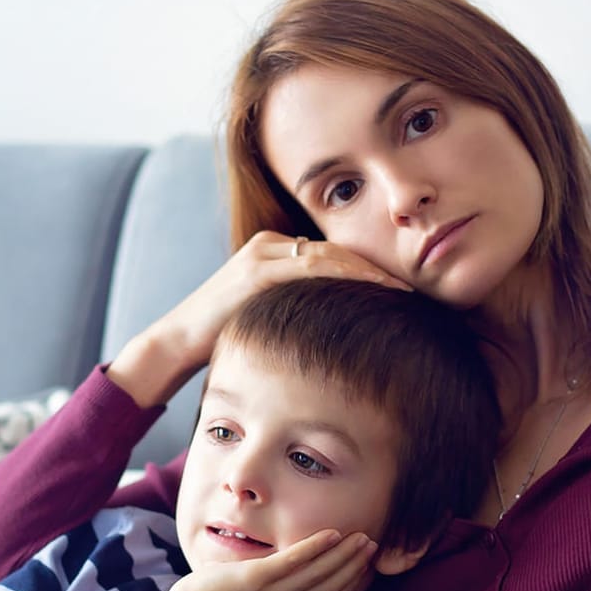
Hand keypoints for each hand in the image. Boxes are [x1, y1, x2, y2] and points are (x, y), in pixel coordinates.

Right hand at [108, 232, 410, 407]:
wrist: (175, 344)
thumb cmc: (221, 340)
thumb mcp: (266, 320)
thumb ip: (295, 314)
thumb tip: (335, 336)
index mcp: (273, 252)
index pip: (331, 255)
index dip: (368, 270)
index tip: (401, 291)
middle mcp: (269, 245)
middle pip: (336, 250)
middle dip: (376, 269)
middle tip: (415, 288)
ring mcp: (261, 255)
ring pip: (329, 256)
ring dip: (369, 273)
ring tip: (402, 292)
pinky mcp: (255, 271)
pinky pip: (311, 268)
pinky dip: (345, 277)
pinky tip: (372, 292)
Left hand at [149, 530, 378, 590]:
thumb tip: (284, 589)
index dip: (351, 585)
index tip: (365, 570)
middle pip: (331, 587)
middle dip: (354, 567)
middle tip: (372, 548)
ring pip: (320, 573)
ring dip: (344, 554)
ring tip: (362, 539)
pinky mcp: (258, 580)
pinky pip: (294, 560)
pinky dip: (316, 547)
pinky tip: (332, 534)